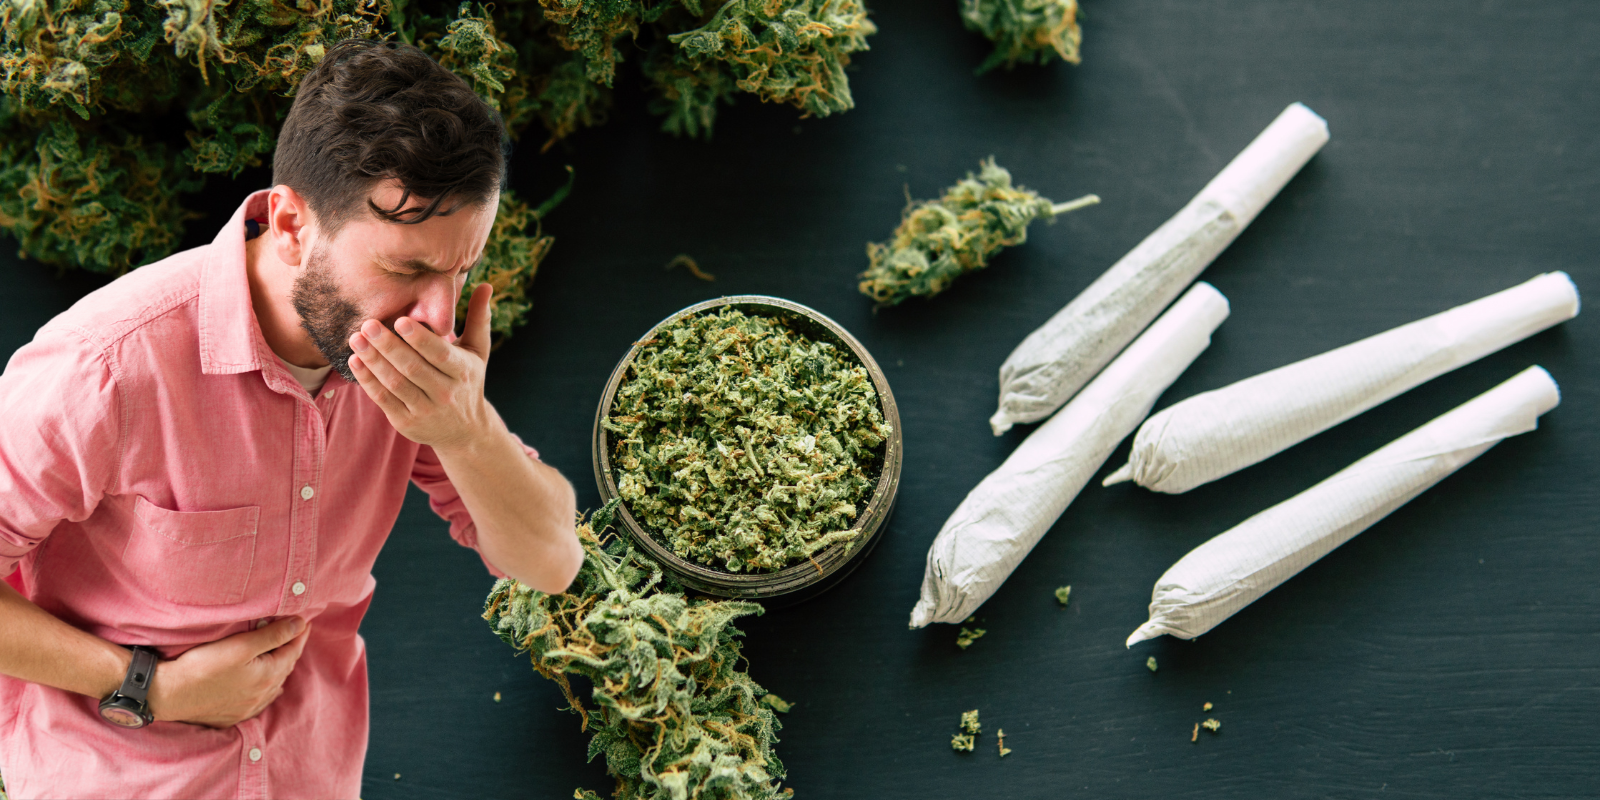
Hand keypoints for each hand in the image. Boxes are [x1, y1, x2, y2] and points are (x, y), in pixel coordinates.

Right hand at [146, 617, 310, 727]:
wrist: (169, 695)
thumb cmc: (203, 667)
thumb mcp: (240, 645)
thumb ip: (273, 635)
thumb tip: (300, 624)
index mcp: (269, 677)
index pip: (292, 652)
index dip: (299, 635)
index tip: (305, 622)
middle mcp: (262, 695)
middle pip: (284, 668)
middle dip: (291, 650)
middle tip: (294, 634)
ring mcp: (247, 708)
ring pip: (273, 685)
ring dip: (279, 669)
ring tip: (281, 654)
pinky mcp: (232, 715)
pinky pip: (258, 700)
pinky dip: (266, 687)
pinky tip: (265, 685)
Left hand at [348, 283, 497, 450]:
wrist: (465, 431)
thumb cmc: (468, 380)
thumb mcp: (477, 351)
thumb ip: (479, 318)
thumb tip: (485, 284)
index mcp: (463, 371)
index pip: (440, 354)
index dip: (420, 339)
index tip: (400, 320)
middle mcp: (446, 393)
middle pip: (413, 368)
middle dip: (389, 346)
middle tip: (368, 324)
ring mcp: (426, 411)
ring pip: (396, 384)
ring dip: (373, 361)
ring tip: (356, 339)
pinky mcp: (407, 423)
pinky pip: (384, 399)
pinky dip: (367, 380)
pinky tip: (355, 360)